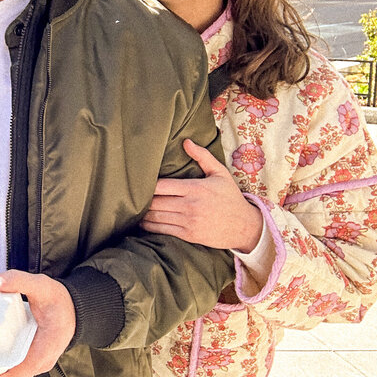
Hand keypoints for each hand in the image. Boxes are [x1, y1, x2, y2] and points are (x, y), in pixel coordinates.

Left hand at [0, 271, 75, 376]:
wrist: (74, 307)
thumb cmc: (59, 300)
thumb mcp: (40, 285)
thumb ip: (16, 280)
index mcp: (48, 345)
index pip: (27, 367)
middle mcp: (44, 357)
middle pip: (18, 374)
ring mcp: (39, 359)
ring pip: (17, 372)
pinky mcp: (33, 356)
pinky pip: (18, 366)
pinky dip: (4, 367)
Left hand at [140, 139, 262, 252]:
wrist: (245, 226)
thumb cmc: (230, 197)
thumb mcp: (220, 174)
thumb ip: (202, 156)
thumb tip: (186, 141)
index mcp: (195, 188)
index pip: (161, 186)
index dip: (146, 185)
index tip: (138, 182)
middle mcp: (190, 205)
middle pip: (154, 202)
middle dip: (141, 199)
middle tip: (131, 196)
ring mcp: (188, 222)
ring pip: (155, 216)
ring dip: (142, 213)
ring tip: (133, 208)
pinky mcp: (188, 235)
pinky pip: (161, 230)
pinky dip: (149, 226)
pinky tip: (142, 221)